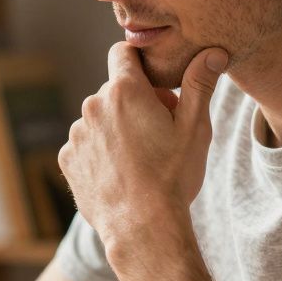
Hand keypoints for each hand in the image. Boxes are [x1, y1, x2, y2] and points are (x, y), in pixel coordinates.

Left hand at [58, 44, 227, 243]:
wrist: (142, 228)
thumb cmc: (172, 176)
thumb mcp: (194, 128)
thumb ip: (200, 84)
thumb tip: (214, 52)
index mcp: (124, 90)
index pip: (123, 52)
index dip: (141, 62)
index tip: (155, 83)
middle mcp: (93, 106)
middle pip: (114, 90)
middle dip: (135, 102)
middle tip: (159, 132)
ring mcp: (76, 134)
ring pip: (99, 119)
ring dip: (115, 129)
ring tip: (140, 159)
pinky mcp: (68, 159)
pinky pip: (85, 145)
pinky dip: (100, 153)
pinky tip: (120, 173)